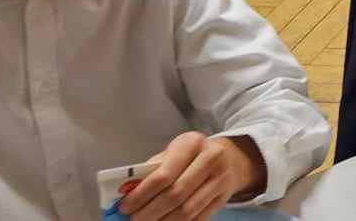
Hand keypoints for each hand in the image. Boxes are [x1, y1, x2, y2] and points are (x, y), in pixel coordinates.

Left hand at [119, 132, 262, 220]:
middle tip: (133, 219)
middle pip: (175, 195)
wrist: (231, 157)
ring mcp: (221, 180)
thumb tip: (126, 191)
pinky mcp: (224, 198)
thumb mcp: (174, 152)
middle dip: (149, 212)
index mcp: (193, 143)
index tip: (125, 207)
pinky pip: (197, 218)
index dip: (141, 195)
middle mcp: (211, 159)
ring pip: (187, 211)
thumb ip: (152, 169)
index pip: (164, 174)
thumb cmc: (193, 154)